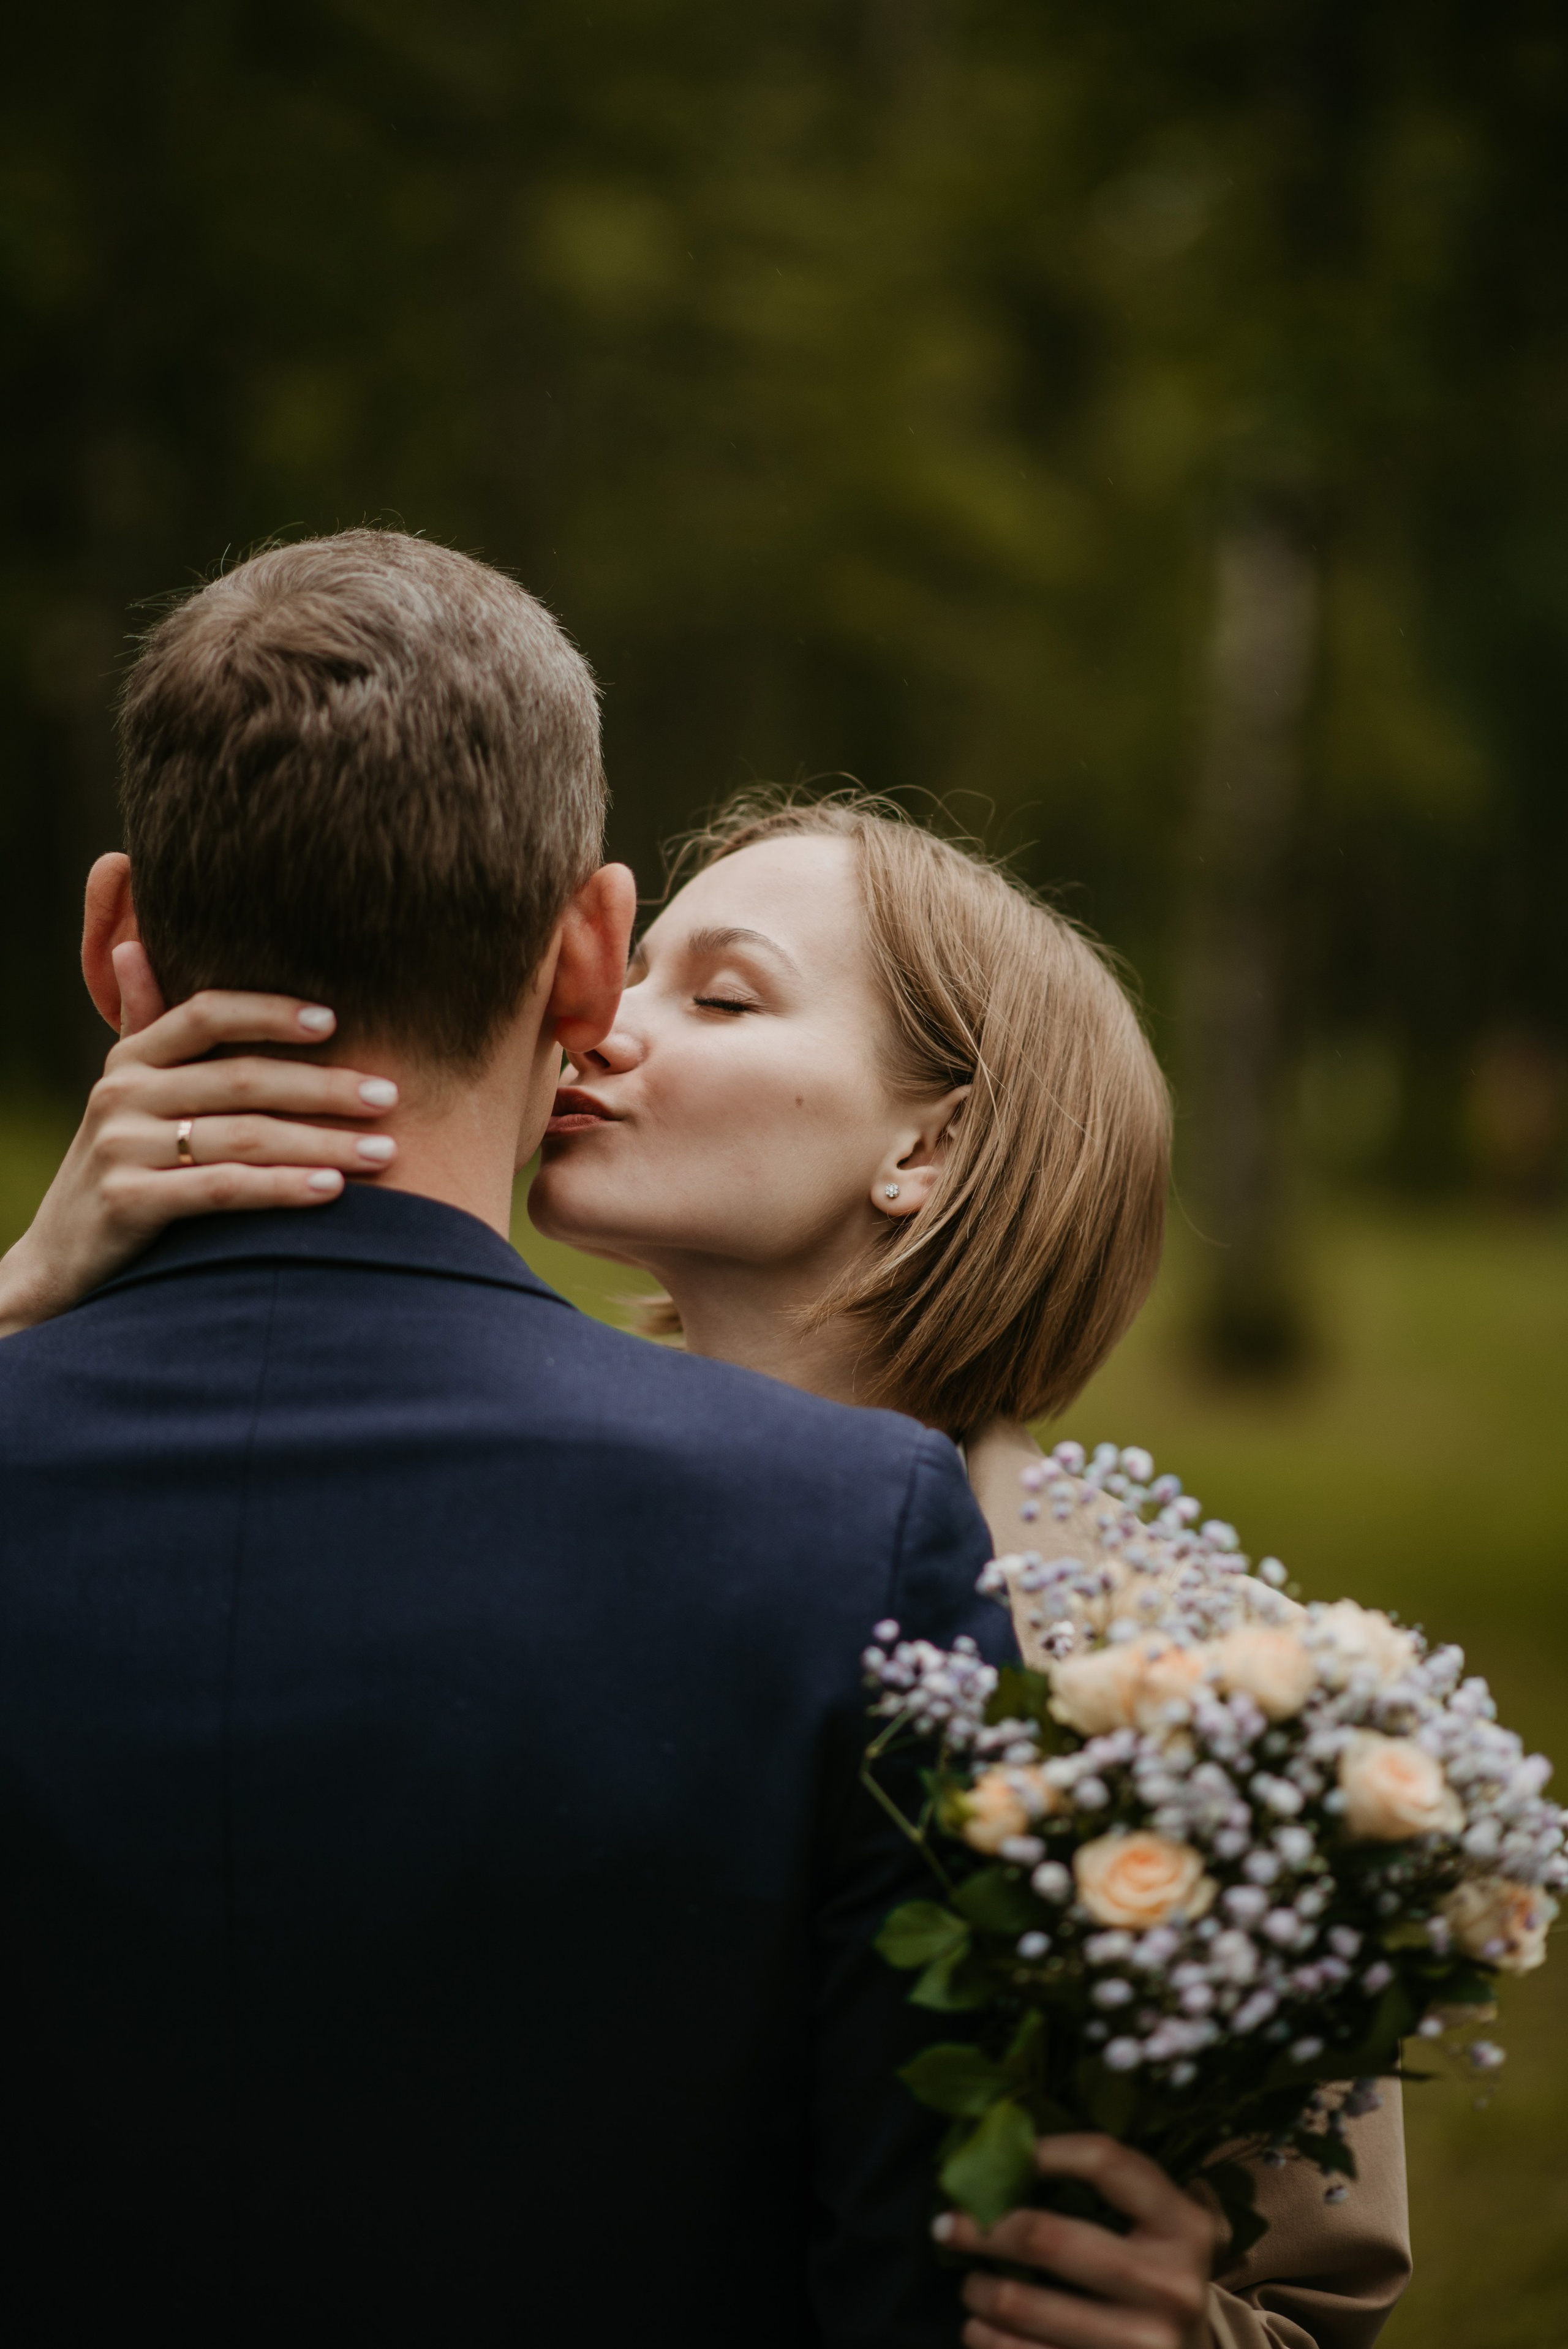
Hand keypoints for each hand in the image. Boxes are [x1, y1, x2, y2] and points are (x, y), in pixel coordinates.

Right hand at [0, 983, 402, 1334]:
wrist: (60, 1260)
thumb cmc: (122, 1169)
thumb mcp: (129, 1096)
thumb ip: (146, 1027)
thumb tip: (132, 947)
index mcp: (132, 1059)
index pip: (207, 1015)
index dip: (270, 1012)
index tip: (335, 1021)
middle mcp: (122, 1093)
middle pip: (242, 1079)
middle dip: (325, 1087)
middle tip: (391, 1095)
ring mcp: (121, 1148)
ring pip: (243, 1136)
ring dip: (324, 1142)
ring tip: (386, 1151)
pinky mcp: (127, 1202)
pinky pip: (221, 1189)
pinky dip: (281, 1188)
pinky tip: (332, 1189)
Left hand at [935, 2135, 1216, 2348]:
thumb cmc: (1158, 2276)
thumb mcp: (1161, 2225)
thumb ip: (1112, 2186)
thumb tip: (1012, 2143)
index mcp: (1183, 2226)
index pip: (1104, 2161)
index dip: (1044, 2149)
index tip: (1004, 2154)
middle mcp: (1170, 2285)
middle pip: (1046, 2237)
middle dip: (983, 2230)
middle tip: (946, 2226)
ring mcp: (1143, 2344)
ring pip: (1022, 2304)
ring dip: (978, 2291)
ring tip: (970, 2284)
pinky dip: (986, 2340)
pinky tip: (980, 2328)